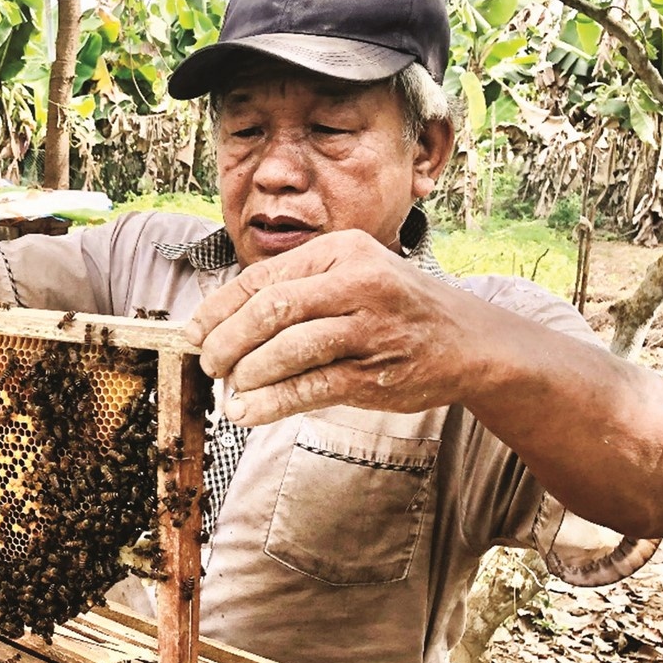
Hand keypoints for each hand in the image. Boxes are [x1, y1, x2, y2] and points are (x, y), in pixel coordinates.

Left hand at [183, 230, 473, 424]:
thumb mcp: (351, 276)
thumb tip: (220, 323)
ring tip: (230, 389)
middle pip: (271, 310)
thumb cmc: (394, 308)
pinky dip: (272, 402)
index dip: (219, 308)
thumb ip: (297, 290)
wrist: (469, 341)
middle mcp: (358, 282)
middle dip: (227, 341)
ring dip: (248, 373)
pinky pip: (311, 387)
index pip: (263, 278)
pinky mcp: (377, 371)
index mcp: (342, 251)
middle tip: (208, 363)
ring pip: (289, 349)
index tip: (193, 331)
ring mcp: (370, 327)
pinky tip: (248, 411)